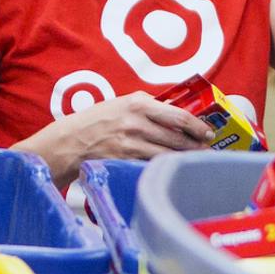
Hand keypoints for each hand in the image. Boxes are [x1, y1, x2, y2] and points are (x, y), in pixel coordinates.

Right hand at [29, 91, 214, 184]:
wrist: (68, 142)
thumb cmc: (95, 121)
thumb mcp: (120, 104)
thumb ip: (147, 107)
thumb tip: (175, 113)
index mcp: (137, 103)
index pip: (178, 115)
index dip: (197, 126)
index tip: (207, 132)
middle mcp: (136, 123)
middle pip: (177, 138)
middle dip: (196, 147)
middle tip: (206, 151)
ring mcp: (130, 144)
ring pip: (167, 154)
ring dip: (184, 159)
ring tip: (194, 162)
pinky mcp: (125, 162)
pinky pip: (152, 165)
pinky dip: (164, 167)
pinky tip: (171, 170)